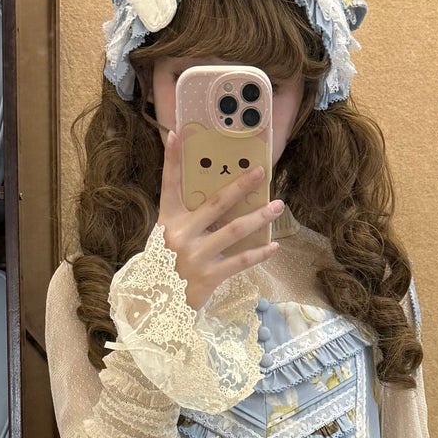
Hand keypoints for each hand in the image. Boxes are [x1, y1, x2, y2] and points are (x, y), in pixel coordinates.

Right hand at [158, 126, 282, 310]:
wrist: (159, 304)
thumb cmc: (167, 265)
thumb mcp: (168, 237)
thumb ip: (188, 218)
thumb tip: (218, 201)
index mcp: (169, 220)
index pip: (169, 184)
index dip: (173, 159)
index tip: (178, 133)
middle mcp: (182, 235)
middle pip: (216, 203)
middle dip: (241, 186)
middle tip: (261, 173)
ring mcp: (197, 255)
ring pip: (234, 230)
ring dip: (259, 217)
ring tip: (278, 206)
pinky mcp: (210, 276)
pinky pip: (240, 261)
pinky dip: (258, 254)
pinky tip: (273, 246)